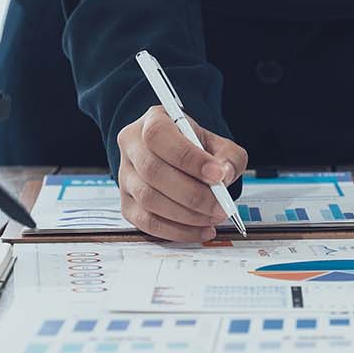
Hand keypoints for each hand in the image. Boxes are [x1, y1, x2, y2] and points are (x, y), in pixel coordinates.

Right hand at [115, 105, 246, 241]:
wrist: (177, 158)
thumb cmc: (194, 148)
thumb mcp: (217, 143)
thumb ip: (228, 156)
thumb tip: (225, 174)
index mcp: (152, 122)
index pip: (159, 136)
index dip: (189, 158)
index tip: (218, 175)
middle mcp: (132, 147)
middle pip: (152, 171)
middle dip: (192, 194)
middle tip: (220, 207)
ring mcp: (125, 177)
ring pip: (148, 199)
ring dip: (186, 215)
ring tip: (213, 218)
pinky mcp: (127, 204)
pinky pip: (146, 223)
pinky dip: (176, 231)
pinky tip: (200, 230)